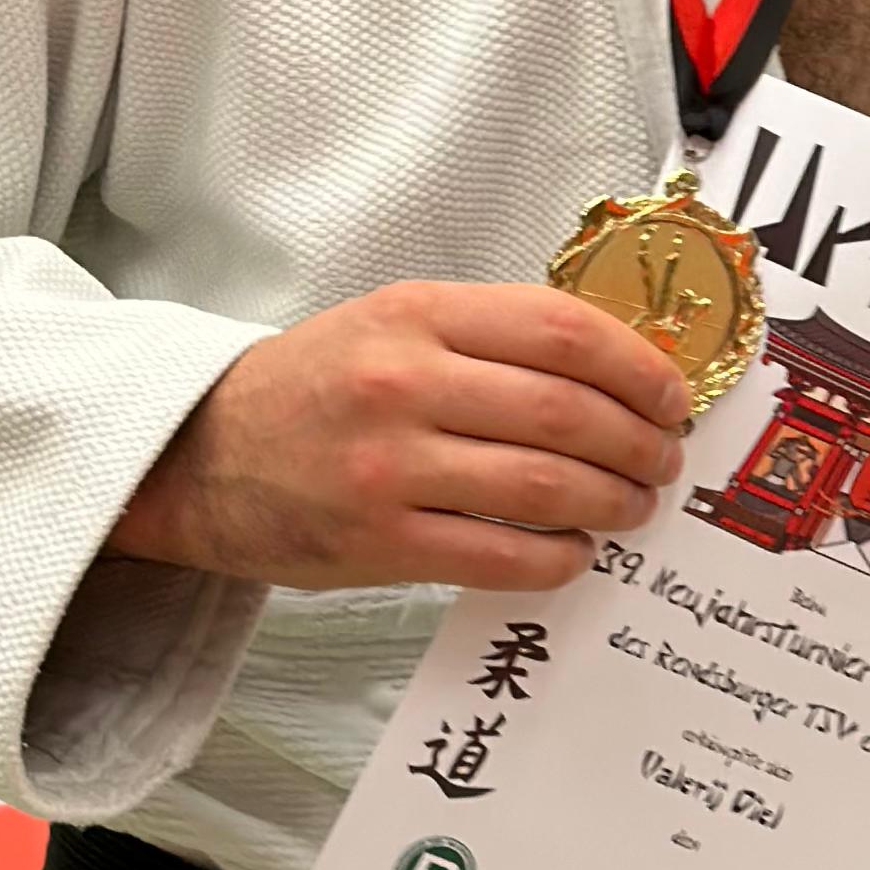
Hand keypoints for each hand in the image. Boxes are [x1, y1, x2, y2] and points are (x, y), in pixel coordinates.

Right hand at [106, 281, 692, 595]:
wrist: (196, 455)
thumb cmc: (315, 384)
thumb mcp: (395, 323)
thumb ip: (491, 336)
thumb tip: (615, 370)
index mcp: (420, 312)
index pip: (564, 330)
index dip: (639, 366)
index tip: (674, 394)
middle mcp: (406, 382)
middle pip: (568, 411)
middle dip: (641, 441)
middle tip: (666, 459)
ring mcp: (389, 466)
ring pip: (544, 485)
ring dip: (612, 500)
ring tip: (635, 506)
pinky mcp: (376, 543)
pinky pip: (499, 555)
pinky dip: (558, 557)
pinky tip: (575, 552)